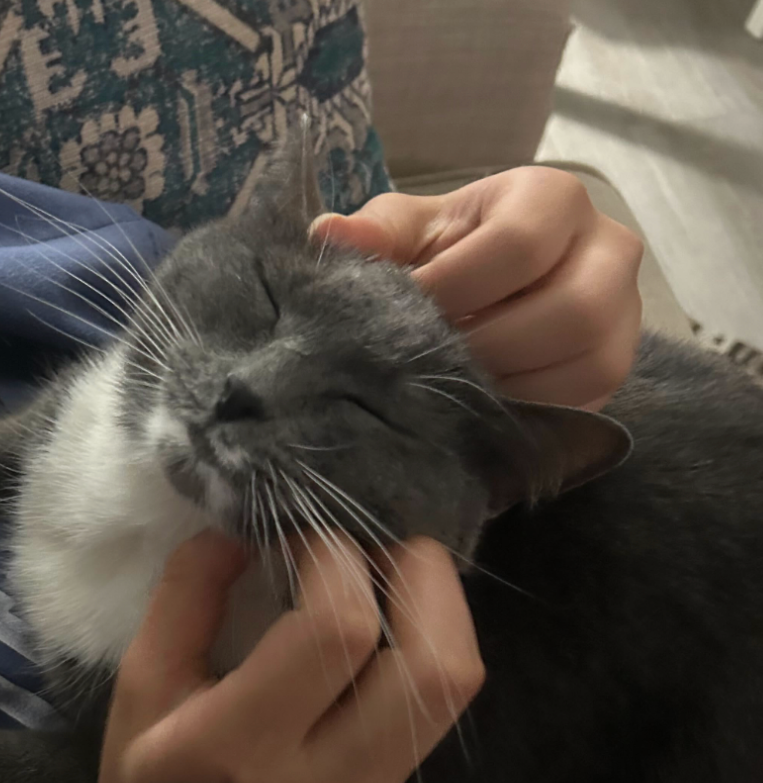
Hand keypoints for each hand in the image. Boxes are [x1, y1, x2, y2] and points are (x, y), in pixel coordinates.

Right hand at [97, 530, 483, 782]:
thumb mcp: (137, 698)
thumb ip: (184, 601)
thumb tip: (241, 527)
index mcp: (235, 750)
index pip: (335, 632)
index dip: (332, 556)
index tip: (296, 532)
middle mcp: (322, 778)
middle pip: (432, 660)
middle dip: (417, 570)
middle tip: (370, 537)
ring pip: (454, 683)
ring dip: (436, 604)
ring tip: (383, 570)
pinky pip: (438, 706)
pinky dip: (427, 642)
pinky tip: (383, 620)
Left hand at [313, 167, 643, 409]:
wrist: (488, 288)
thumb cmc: (445, 253)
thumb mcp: (410, 232)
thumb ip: (376, 234)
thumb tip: (328, 237)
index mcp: (553, 199)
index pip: (516, 246)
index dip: (451, 290)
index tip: (400, 315)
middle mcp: (609, 250)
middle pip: (569, 311)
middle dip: (486, 347)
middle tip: (428, 363)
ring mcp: (623, 316)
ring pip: (586, 365)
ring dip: (509, 386)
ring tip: (451, 386)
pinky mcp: (614, 371)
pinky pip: (581, 405)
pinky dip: (523, 415)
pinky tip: (477, 409)